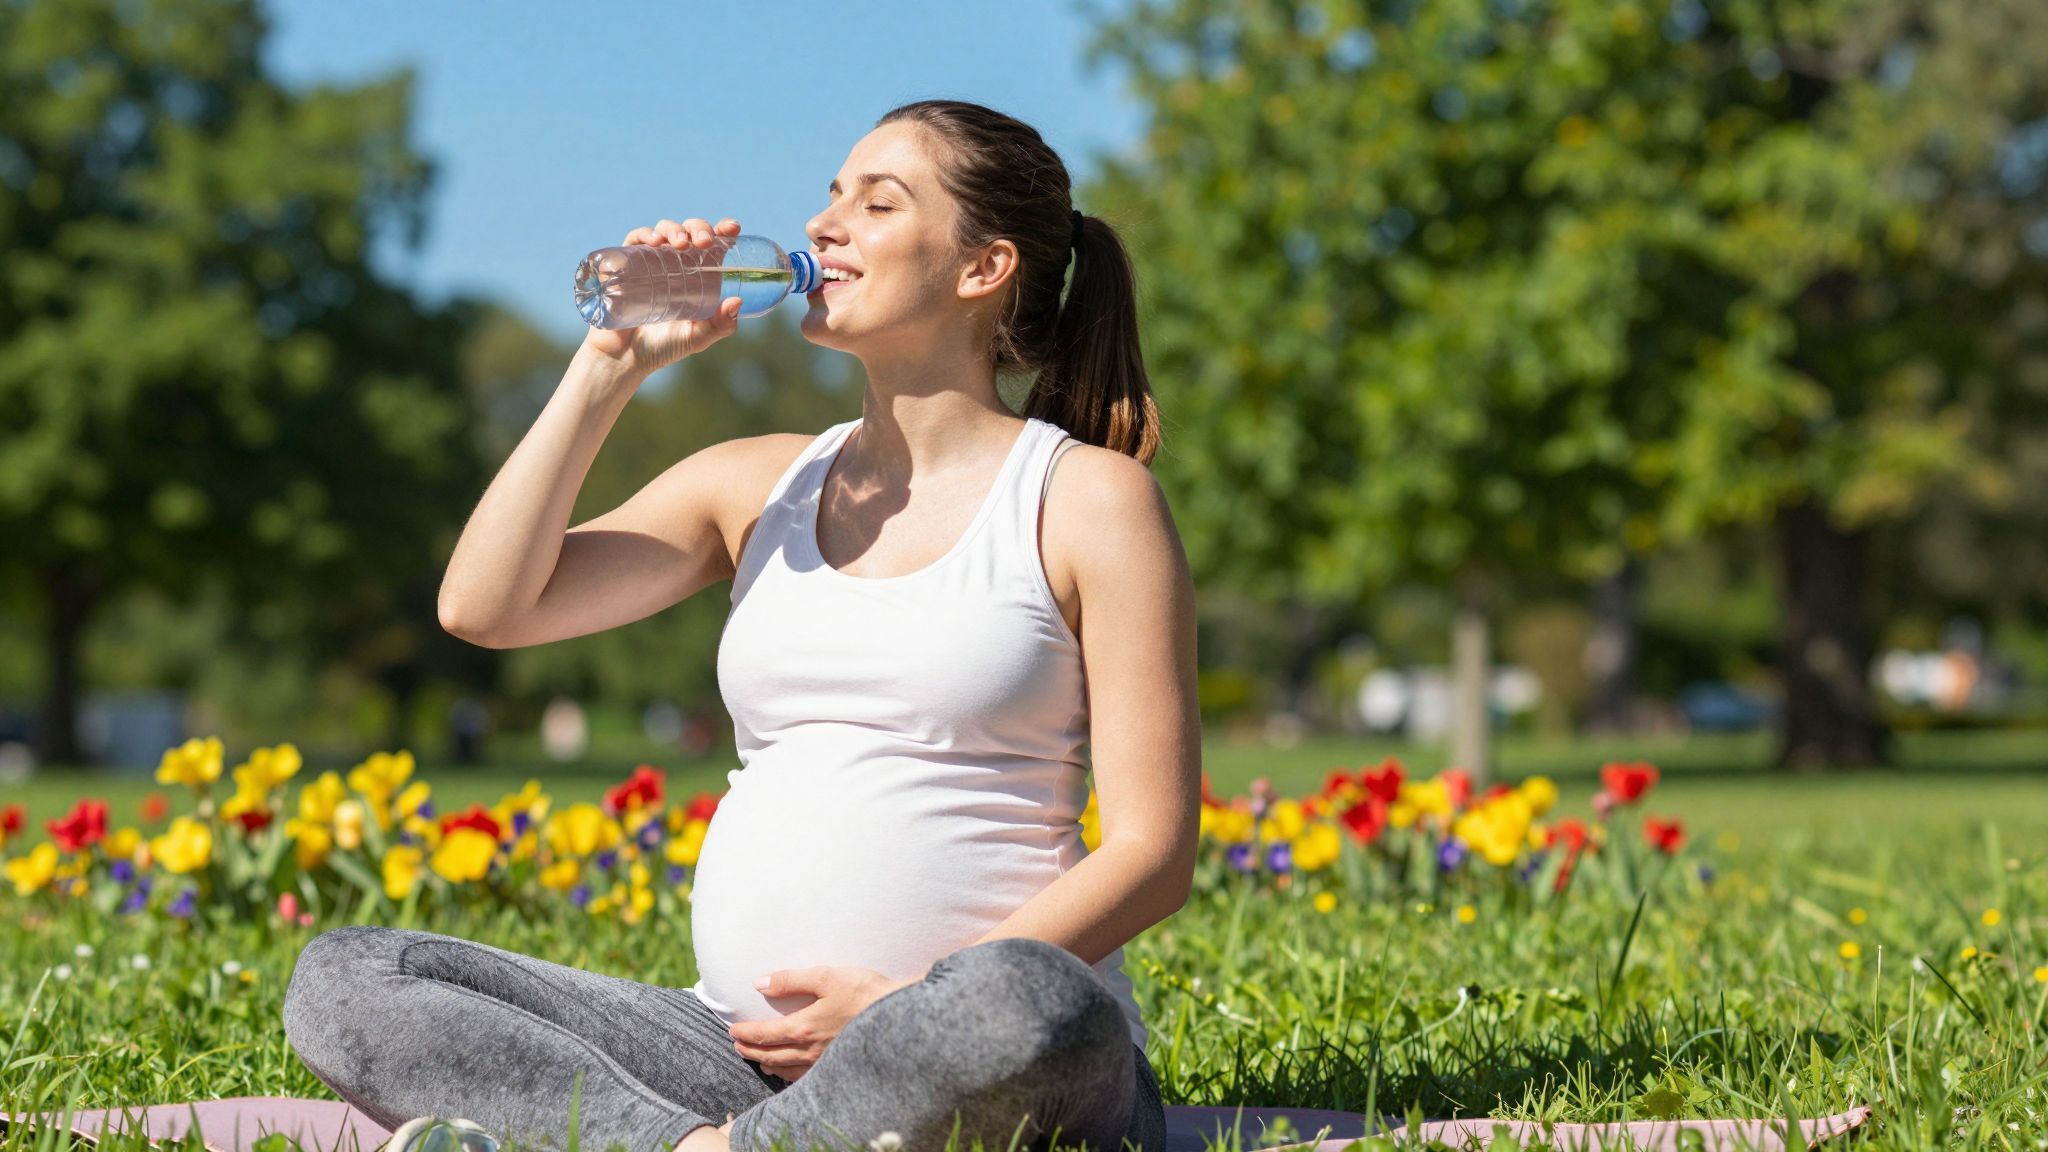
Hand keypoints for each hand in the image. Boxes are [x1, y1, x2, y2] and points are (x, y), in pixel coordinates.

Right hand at [581, 216, 744, 374]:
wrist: (624, 357)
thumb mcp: (697, 338)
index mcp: (699, 276)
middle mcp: (677, 264)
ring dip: (674, 229)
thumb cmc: (663, 347)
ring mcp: (652, 261)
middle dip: (699, 228)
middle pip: (691, 233)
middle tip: (704, 242)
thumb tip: (736, 302)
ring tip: (679, 244)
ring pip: (665, 230)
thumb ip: (719, 326)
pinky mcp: (628, 263)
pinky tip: (653, 240)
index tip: (732, 227)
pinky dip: (645, 233)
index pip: (714, 246)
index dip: (723, 230)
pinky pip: (635, 239)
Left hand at [729, 966, 914, 1082]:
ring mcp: (825, 1061)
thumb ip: (790, 980)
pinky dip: (791, 1075)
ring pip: (787, 1069)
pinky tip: (790, 1072)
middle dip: (752, 1050)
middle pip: (772, 1054)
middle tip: (738, 1047)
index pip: (766, 1033)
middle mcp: (811, 1050)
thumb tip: (759, 982)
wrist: (901, 1016)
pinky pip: (807, 1076)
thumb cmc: (865, 991)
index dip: (747, 1033)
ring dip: (768, 1064)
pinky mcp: (838, 1066)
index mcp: (804, 1027)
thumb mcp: (827, 976)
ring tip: (760, 1061)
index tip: (733, 1031)